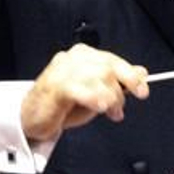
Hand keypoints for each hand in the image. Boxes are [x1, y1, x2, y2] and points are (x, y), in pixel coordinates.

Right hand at [20, 44, 148, 143]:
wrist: (31, 118)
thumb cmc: (63, 105)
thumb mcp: (97, 92)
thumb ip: (117, 81)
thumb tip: (141, 72)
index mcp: (84, 55)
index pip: (114, 61)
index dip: (131, 76)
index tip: (142, 91)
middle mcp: (73, 58)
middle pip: (109, 68)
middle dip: (120, 91)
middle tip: (119, 109)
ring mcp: (63, 70)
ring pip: (99, 78)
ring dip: (110, 99)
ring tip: (108, 112)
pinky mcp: (55, 85)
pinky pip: (81, 89)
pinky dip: (95, 98)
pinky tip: (99, 107)